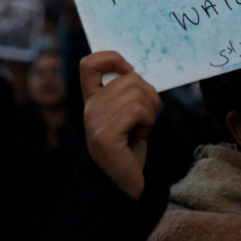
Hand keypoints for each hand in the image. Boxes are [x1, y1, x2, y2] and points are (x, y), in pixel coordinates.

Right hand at [80, 51, 160, 199]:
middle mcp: (89, 107)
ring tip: (142, 128)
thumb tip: (132, 71)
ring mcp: (94, 121)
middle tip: (145, 117)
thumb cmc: (129, 144)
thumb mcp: (126, 112)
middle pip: (129, 78)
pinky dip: (148, 121)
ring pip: (137, 93)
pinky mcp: (105, 135)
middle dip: (149, 95)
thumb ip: (125, 92)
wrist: (124, 181)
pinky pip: (138, 111)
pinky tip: (141, 135)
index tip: (128, 71)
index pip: (89, 63)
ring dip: (151, 111)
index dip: (112, 58)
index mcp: (92, 98)